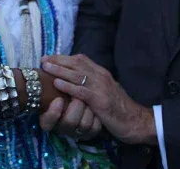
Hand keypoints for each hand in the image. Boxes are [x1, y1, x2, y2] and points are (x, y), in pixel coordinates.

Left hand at [41, 54, 156, 145]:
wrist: (136, 122)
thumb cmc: (119, 109)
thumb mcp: (106, 91)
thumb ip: (93, 83)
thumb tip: (76, 79)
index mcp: (102, 73)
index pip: (81, 60)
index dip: (64, 58)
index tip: (49, 57)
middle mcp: (101, 77)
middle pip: (77, 64)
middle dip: (58, 61)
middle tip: (43, 60)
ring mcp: (101, 88)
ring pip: (77, 75)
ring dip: (59, 70)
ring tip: (46, 68)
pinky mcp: (100, 101)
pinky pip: (82, 91)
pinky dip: (68, 86)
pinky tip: (57, 84)